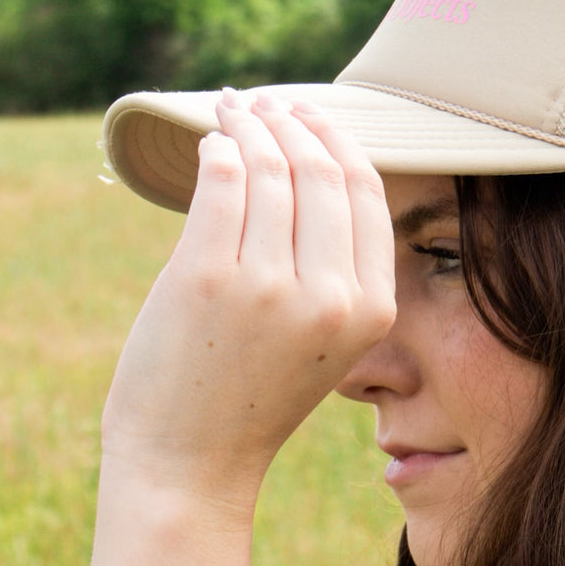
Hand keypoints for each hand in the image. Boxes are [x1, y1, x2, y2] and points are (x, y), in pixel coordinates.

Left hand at [100, 90, 395, 521]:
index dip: (340, 142)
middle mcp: (330, 295)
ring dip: (251, 125)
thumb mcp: (326, 336)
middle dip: (295, 122)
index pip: (367, 195)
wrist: (192, 462)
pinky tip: (212, 142)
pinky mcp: (206, 278)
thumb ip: (336, 266)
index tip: (315, 116)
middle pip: (322, 173)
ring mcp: (269, 286)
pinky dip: (218, 149)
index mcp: (372, 309)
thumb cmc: (255, 394)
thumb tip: (316, 161)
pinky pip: (222, 183)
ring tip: (235, 109)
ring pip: (269, 169)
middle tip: (271, 102)